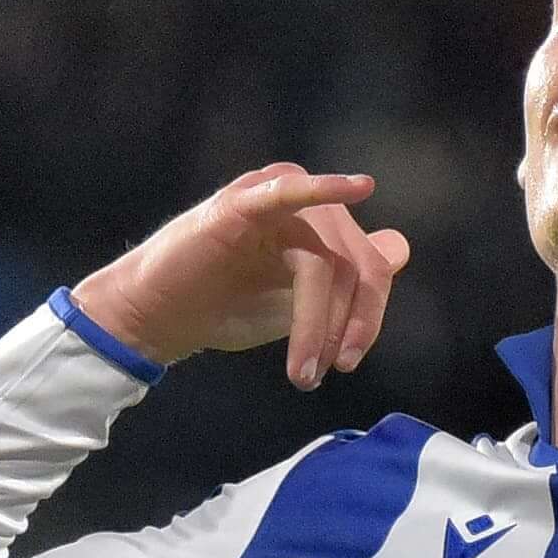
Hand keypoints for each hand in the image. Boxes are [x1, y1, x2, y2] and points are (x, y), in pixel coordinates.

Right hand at [69, 163, 411, 390]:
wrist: (160, 316)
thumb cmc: (225, 305)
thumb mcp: (297, 301)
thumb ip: (344, 282)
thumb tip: (398, 248)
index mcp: (325, 230)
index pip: (372, 265)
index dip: (369, 316)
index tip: (347, 361)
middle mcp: (307, 210)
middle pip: (355, 264)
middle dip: (348, 323)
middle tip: (329, 369)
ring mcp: (275, 203)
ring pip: (323, 259)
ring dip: (316, 320)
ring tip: (301, 370)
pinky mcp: (243, 205)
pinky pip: (289, 195)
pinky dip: (324, 189)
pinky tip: (358, 187)